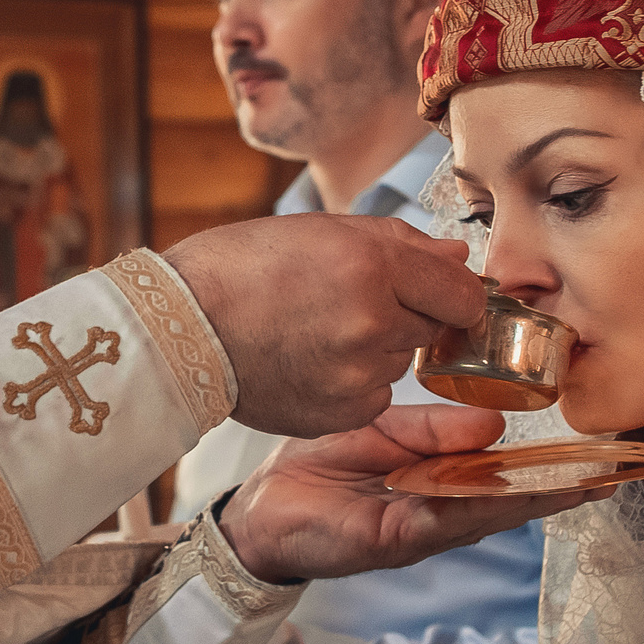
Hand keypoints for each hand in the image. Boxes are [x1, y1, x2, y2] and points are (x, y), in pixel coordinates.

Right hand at [164, 215, 482, 436]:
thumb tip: (458, 261)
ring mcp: (355, 374)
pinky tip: (309, 361)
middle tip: (348, 302)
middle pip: (432, 328)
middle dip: (406, 314)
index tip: (436, 292)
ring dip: (376, 348)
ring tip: (316, 330)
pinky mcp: (338, 412)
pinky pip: (373, 395)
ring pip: (399, 362)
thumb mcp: (323, 231)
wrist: (180, 327)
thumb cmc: (243, 267)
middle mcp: (371, 323)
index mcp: (372, 266)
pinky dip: (353, 382)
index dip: (452, 292)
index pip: (462, 294)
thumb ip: (403, 243)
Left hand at [217, 404, 610, 583]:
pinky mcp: (394, 540)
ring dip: (534, 500)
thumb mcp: (385, 431)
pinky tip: (507, 495)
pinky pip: (443, 520)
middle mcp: (439, 511)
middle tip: (613, 472)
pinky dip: (477, 508)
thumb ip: (434, 429)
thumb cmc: (321, 467)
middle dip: (562, 487)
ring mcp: (421, 530)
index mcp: (439, 481)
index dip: (550, 466)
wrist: (262, 505)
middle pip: (510, 500)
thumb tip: (493, 424)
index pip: (503, 473)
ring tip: (581, 484)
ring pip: (488, 513)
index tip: (597, 453)